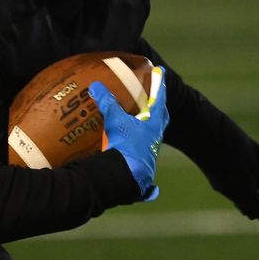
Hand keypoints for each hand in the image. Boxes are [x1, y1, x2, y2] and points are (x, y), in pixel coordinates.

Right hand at [88, 67, 168, 201]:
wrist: (128, 176)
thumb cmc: (126, 145)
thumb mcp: (115, 121)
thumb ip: (106, 103)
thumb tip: (96, 85)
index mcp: (153, 125)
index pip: (159, 100)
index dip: (160, 86)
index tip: (162, 73)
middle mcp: (155, 140)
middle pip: (161, 120)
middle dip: (159, 109)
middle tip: (156, 101)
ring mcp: (150, 156)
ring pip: (153, 141)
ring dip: (149, 133)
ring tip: (141, 128)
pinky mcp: (144, 172)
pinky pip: (148, 168)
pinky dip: (147, 172)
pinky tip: (150, 186)